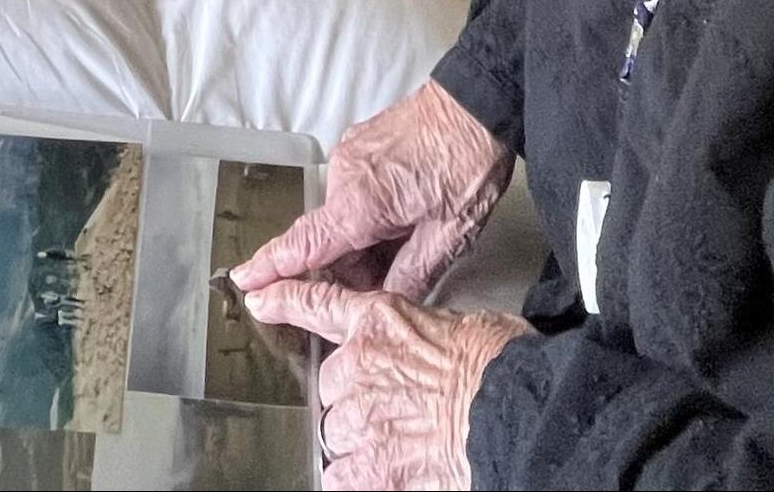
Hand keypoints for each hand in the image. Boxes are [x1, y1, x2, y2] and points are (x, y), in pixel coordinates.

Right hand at [234, 81, 513, 300]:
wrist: (480, 103)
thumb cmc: (469, 162)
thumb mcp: (450, 234)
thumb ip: (410, 276)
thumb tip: (383, 303)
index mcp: (359, 204)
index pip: (303, 246)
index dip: (271, 268)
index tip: (243, 281)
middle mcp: (344, 177)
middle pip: (331, 240)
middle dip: (357, 265)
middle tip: (405, 268)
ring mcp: (350, 155)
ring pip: (344, 217)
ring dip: (368, 237)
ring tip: (416, 231)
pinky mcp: (360, 143)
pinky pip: (353, 190)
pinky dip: (372, 210)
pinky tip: (408, 209)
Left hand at [247, 279, 530, 490]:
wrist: (512, 408)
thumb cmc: (498, 366)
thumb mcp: (457, 326)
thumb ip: (418, 338)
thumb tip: (422, 358)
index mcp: (383, 321)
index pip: (320, 304)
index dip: (286, 301)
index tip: (261, 299)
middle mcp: (359, 363)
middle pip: (330, 387)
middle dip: (355, 401)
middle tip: (399, 410)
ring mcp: (360, 415)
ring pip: (335, 434)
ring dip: (360, 442)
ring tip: (404, 442)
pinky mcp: (369, 465)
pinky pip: (340, 478)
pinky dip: (359, 481)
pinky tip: (390, 474)